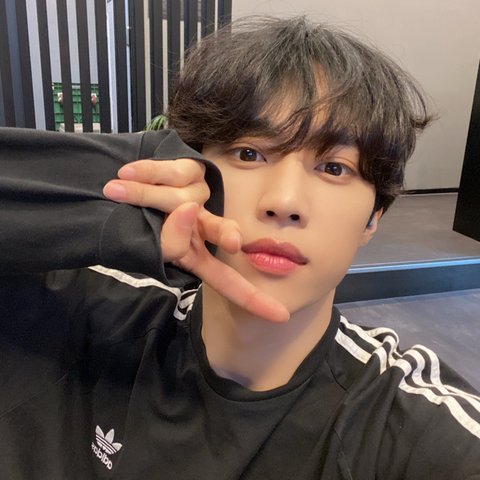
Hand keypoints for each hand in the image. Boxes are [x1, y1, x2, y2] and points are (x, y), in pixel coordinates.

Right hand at [103, 159, 288, 322]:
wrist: (115, 187)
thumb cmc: (132, 226)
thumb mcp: (148, 245)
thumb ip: (170, 242)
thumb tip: (191, 211)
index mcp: (196, 256)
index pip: (227, 281)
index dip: (253, 300)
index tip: (282, 317)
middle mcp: (204, 228)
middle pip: (223, 231)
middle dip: (226, 234)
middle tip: (235, 241)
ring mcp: (202, 199)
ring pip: (182, 198)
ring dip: (144, 195)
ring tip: (116, 190)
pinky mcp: (194, 171)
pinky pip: (172, 173)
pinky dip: (146, 173)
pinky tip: (127, 175)